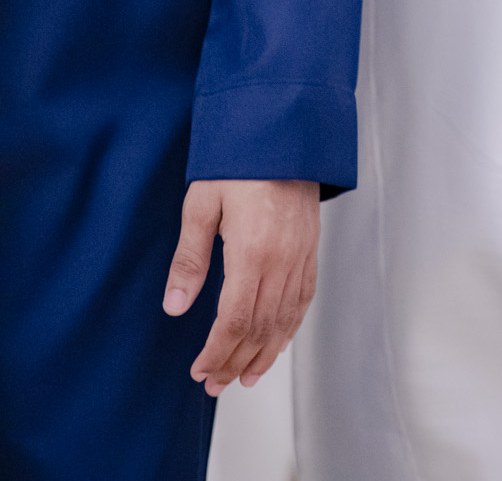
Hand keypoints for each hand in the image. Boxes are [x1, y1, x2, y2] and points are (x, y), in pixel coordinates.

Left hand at [163, 179, 319, 396]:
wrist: (283, 130)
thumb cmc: (239, 161)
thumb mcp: (202, 203)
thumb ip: (189, 259)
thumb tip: (175, 307)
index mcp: (252, 249)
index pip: (234, 319)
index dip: (217, 352)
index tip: (200, 371)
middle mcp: (282, 258)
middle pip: (260, 327)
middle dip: (235, 361)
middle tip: (215, 384)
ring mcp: (301, 253)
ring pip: (286, 318)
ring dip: (265, 353)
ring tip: (244, 378)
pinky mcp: (311, 246)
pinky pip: (305, 297)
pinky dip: (290, 326)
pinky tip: (276, 341)